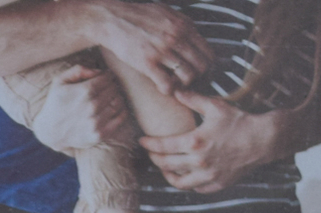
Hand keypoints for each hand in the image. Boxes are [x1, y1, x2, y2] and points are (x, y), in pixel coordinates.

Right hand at [30, 63, 139, 152]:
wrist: (50, 132)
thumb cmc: (56, 103)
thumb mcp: (60, 81)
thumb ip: (79, 70)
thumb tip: (99, 71)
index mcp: (84, 92)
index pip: (107, 78)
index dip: (107, 76)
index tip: (104, 78)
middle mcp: (92, 107)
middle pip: (114, 89)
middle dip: (112, 86)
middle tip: (107, 88)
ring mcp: (96, 122)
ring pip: (118, 102)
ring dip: (116, 97)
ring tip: (109, 98)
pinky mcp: (100, 134)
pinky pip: (120, 118)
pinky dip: (121, 111)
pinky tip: (113, 109)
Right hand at [75, 0, 209, 97]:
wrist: (112, 20)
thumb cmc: (137, 17)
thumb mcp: (165, 12)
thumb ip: (182, 24)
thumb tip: (194, 36)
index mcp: (183, 25)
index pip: (208, 52)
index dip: (208, 67)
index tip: (202, 74)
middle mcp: (176, 37)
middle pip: (202, 66)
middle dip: (199, 78)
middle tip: (190, 83)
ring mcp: (163, 50)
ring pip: (188, 76)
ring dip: (183, 85)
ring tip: (175, 84)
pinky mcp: (147, 63)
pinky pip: (167, 84)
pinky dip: (168, 90)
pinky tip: (163, 87)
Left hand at [144, 90, 287, 193]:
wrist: (263, 140)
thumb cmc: (239, 120)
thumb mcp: (215, 106)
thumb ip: (193, 99)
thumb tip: (175, 90)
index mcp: (195, 141)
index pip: (162, 146)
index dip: (149, 144)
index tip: (142, 141)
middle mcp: (199, 162)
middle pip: (166, 165)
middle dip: (155, 159)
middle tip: (151, 154)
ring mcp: (208, 176)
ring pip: (179, 182)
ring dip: (168, 175)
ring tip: (165, 167)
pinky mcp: (218, 184)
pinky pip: (196, 189)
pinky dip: (188, 183)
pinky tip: (186, 175)